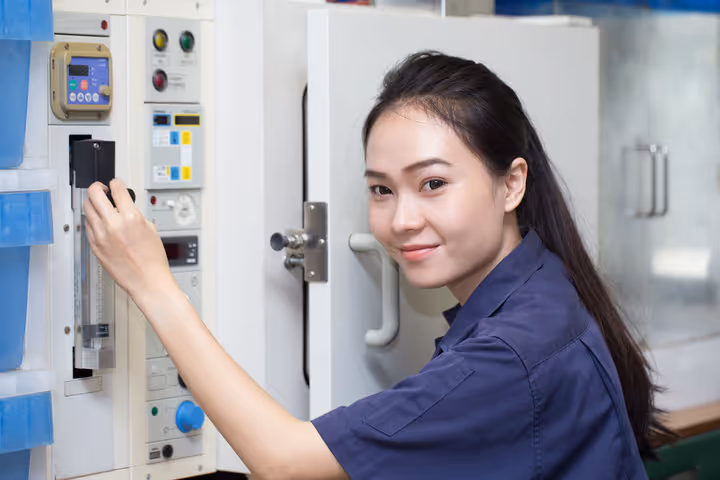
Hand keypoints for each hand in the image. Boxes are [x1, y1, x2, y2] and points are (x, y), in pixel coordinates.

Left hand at [83, 179, 173, 302]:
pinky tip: (99, 221)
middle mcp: (113, 225)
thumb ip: (135, 214)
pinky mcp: (94, 246)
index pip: (117, 189)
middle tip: (102, 189)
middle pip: (94, 194)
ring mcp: (101, 235)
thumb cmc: (152, 259)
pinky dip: (92, 219)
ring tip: (99, 205)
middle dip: (98, 187)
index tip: (116, 184)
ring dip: (93, 203)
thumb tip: (125, 206)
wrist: (147, 280)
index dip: (116, 183)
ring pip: (86, 208)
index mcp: (131, 218)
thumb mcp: (150, 229)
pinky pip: (87, 226)